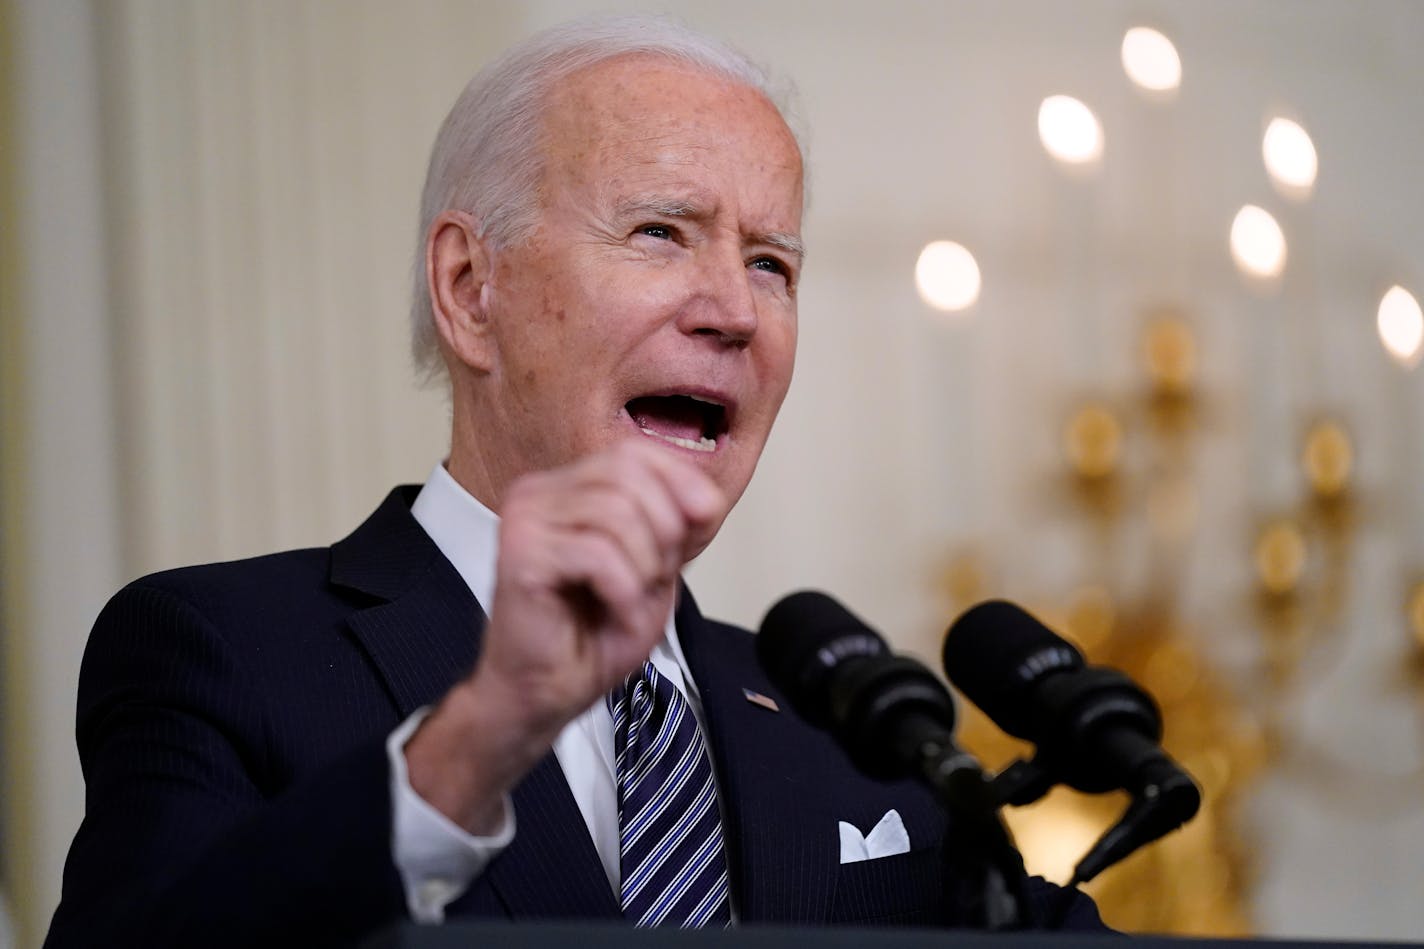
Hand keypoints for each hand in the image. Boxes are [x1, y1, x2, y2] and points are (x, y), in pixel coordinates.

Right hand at [404, 438, 726, 831]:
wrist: (547, 694)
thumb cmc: (593, 635)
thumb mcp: (655, 570)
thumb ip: (678, 528)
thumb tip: (708, 499)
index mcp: (569, 486)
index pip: (637, 452)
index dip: (682, 483)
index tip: (702, 526)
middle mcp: (540, 491)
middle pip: (629, 475)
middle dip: (664, 531)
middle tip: (653, 579)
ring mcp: (525, 518)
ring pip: (616, 512)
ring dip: (644, 566)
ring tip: (631, 599)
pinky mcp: (519, 553)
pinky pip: (597, 553)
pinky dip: (624, 590)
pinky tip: (615, 612)